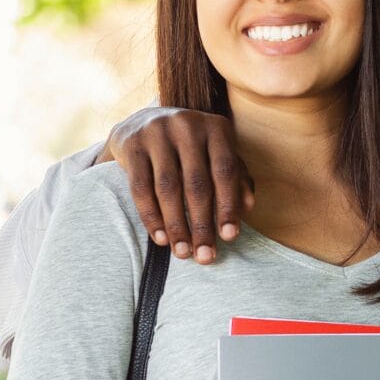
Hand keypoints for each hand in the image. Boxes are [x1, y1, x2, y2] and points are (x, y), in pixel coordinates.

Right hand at [104, 107, 252, 264]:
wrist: (143, 123)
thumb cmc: (192, 147)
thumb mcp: (217, 154)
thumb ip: (237, 177)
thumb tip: (248, 207)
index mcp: (216, 127)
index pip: (226, 172)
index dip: (228, 206)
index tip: (229, 237)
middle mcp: (188, 125)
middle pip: (197, 183)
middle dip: (202, 224)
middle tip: (205, 256)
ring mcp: (157, 132)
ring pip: (168, 188)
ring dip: (176, 225)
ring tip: (182, 252)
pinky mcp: (131, 144)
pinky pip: (141, 187)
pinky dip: (151, 216)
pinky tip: (160, 238)